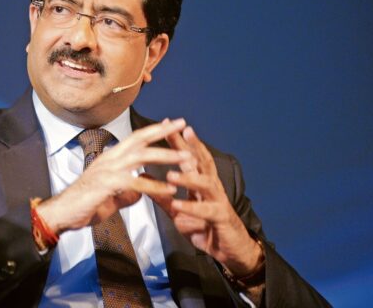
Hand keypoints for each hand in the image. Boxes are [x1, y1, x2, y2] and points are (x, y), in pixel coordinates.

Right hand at [37, 119, 185, 234]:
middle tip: (182, 124)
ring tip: (187, 158)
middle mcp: (110, 159)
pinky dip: (155, 186)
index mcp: (111, 158)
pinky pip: (135, 184)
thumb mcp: (111, 196)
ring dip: (165, 156)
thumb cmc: (85, 204)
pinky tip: (171, 191)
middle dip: (162, 131)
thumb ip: (127, 192)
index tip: (171, 123)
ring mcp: (107, 170)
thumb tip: (141, 192)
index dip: (154, 130)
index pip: (135, 138)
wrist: (62, 214)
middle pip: (139, 139)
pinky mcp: (106, 185)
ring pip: (140, 157)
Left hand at [152, 122, 262, 276]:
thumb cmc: (205, 226)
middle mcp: (211, 186)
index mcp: (201, 181)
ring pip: (205, 184)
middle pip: (200, 161)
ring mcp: (218, 200)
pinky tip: (178, 205)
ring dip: (188, 178)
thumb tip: (143, 176)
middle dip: (187, 146)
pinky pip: (206, 211)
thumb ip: (161, 194)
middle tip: (174, 133)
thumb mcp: (178, 210)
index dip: (178, 140)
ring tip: (170, 174)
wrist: (230, 249)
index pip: (189, 155)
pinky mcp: (221, 218)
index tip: (165, 123)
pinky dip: (191, 207)